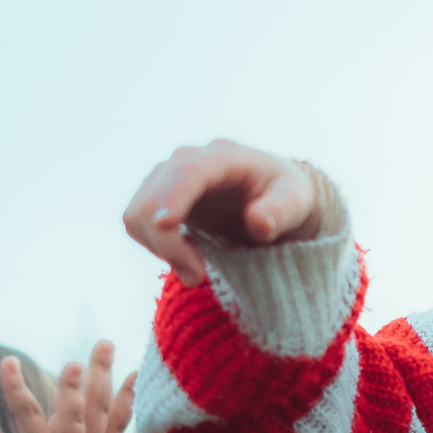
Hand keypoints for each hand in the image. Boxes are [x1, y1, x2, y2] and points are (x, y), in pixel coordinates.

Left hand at [0, 341, 134, 432]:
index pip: (112, 427)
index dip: (126, 399)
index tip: (137, 375)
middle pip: (100, 408)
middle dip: (104, 374)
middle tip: (105, 342)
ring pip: (76, 408)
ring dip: (75, 380)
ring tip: (76, 359)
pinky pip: (29, 414)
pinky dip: (17, 388)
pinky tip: (8, 365)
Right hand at [120, 140, 321, 285]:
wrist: (271, 198)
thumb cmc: (285, 197)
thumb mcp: (296, 202)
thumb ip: (281, 211)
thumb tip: (258, 223)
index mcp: (224, 156)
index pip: (189, 172)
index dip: (174, 197)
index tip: (166, 225)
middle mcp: (188, 159)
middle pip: (154, 198)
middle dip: (169, 243)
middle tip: (198, 277)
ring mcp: (167, 176)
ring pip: (138, 213)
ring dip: (159, 248)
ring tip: (195, 270)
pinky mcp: (156, 195)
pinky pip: (136, 222)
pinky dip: (153, 246)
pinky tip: (184, 256)